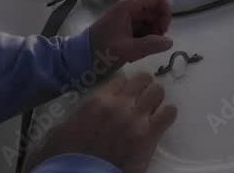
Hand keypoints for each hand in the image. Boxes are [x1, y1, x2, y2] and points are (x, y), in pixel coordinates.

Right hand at [24, 73, 176, 172]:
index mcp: (98, 101)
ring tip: (151, 110)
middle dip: (144, 88)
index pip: (122, 78)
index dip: (126, 85)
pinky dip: (167, 114)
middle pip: (143, 80)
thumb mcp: (64, 127)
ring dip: (156, 100)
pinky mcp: (149, 135)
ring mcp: (136, 118)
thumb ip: (82, 113)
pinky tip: (160, 122)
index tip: (125, 93)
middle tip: (141, 100)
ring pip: (158, 91)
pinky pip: (169, 113)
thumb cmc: (66, 155)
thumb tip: (88, 112)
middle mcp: (119, 104)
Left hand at [89, 0, 173, 66]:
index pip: (158, 0)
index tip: (162, 32)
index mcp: (129, 7)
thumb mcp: (126, 50)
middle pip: (156, 11)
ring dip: (152, 35)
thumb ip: (150, 45)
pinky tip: (136, 50)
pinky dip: (145, 39)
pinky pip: (144, 29)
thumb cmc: (100, 51)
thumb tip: (170, 42)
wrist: (80, 57)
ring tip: (142, 49)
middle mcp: (130, 8)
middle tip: (153, 44)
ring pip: (151, 21)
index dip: (165, 14)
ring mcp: (128, 17)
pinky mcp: (126, 27)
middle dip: (159, 27)